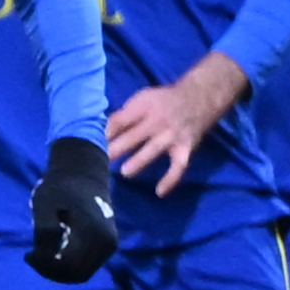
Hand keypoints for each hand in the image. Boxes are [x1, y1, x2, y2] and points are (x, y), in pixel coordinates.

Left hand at [28, 135, 119, 280]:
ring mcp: (110, 245)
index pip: (69, 267)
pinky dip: (69, 264)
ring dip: (60, 270)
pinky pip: (87, 264)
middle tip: (32, 257)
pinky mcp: (107, 245)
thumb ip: (45, 232)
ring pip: (83, 273)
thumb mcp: (44, 205)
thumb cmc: (61, 186)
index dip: (45, 267)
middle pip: (77, 275)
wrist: (84, 173)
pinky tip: (52, 252)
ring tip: (40, 256)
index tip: (27, 255)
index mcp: (94, 234)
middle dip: (52, 271)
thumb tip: (45, 258)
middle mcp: (107, 244)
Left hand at [105, 51, 248, 195]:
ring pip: (154, 150)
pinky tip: (159, 192)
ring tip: (125, 172)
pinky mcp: (186, 148)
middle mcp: (158, 121)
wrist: (200, 97)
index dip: (104, 132)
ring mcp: (172, 135)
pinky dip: (171, 179)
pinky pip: (179, 166)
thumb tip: (101, 131)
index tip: (89, 143)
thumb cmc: (162, 100)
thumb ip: (124, 114)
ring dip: (139, 161)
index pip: (119, 120)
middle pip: (133, 136)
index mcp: (143, 107)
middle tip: (98, 161)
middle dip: (116, 148)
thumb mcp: (142, 98)